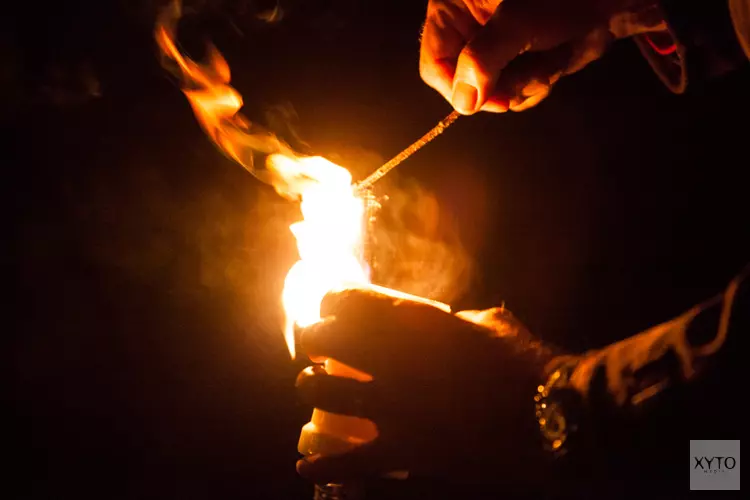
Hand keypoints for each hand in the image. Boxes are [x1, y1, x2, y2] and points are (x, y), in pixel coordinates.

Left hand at [295, 287, 552, 484]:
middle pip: (324, 340)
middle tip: (317, 349)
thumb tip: (446, 323)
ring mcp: (395, 406)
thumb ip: (456, 320)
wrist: (552, 416)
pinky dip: (324, 465)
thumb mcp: (489, 324)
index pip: (347, 299)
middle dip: (314, 341)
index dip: (331, 302)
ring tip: (314, 390)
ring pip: (324, 393)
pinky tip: (308, 466)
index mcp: (414, 320)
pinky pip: (350, 461)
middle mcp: (393, 358)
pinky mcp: (406, 450)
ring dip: (312, 389)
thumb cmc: (525, 363)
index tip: (330, 309)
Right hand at [419, 0, 652, 112]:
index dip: (458, 88)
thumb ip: (482, 60)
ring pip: (495, 92)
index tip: (493, 100)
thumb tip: (462, 104)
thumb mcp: (517, 22)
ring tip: (552, 55)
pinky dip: (540, 80)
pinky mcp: (519, 60)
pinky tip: (558, 57)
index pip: (435, 64)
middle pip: (466, 84)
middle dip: (504, 84)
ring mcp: (496, 49)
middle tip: (534, 70)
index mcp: (453, 10)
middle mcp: (470, 31)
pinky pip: (517, 89)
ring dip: (528, 82)